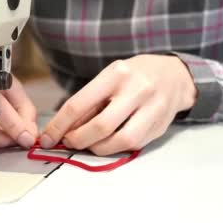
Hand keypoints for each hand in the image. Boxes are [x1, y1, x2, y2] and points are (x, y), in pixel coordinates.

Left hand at [39, 55, 196, 155]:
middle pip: (100, 126)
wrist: (175, 76)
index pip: (79, 104)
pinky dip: (115, 148)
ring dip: (97, 149)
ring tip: (88, 144)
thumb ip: (89, 101)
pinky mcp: (160, 127)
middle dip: (78, 140)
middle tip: (68, 143)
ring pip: (119, 141)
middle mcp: (137, 90)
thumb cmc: (134, 76)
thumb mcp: (110, 77)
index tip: (47, 138)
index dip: (59, 125)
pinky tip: (107, 142)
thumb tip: (62, 129)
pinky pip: (133, 146)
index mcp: (116, 74)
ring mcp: (152, 109)